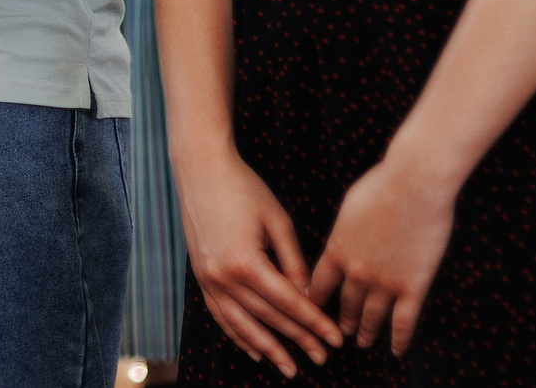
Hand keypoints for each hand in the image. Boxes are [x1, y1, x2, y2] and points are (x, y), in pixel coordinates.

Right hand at [178, 145, 341, 377]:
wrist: (201, 169)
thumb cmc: (244, 188)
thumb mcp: (277, 220)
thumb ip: (293, 261)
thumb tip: (309, 296)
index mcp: (246, 262)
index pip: (288, 302)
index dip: (314, 322)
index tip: (334, 339)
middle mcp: (224, 277)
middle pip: (268, 317)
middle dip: (298, 339)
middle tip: (322, 358)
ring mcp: (208, 279)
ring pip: (242, 325)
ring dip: (268, 348)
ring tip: (289, 367)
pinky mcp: (201, 276)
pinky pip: (220, 315)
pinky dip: (238, 335)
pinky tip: (254, 349)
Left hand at [308, 150, 458, 355]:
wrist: (413, 182)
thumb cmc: (382, 183)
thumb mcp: (349, 207)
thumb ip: (344, 231)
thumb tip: (343, 241)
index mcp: (337, 249)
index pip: (319, 285)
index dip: (315, 301)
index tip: (313, 311)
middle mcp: (356, 272)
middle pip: (345, 305)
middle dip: (341, 321)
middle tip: (339, 332)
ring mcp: (384, 282)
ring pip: (372, 317)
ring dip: (366, 332)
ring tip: (363, 342)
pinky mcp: (412, 285)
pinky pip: (404, 321)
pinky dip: (400, 339)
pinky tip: (397, 350)